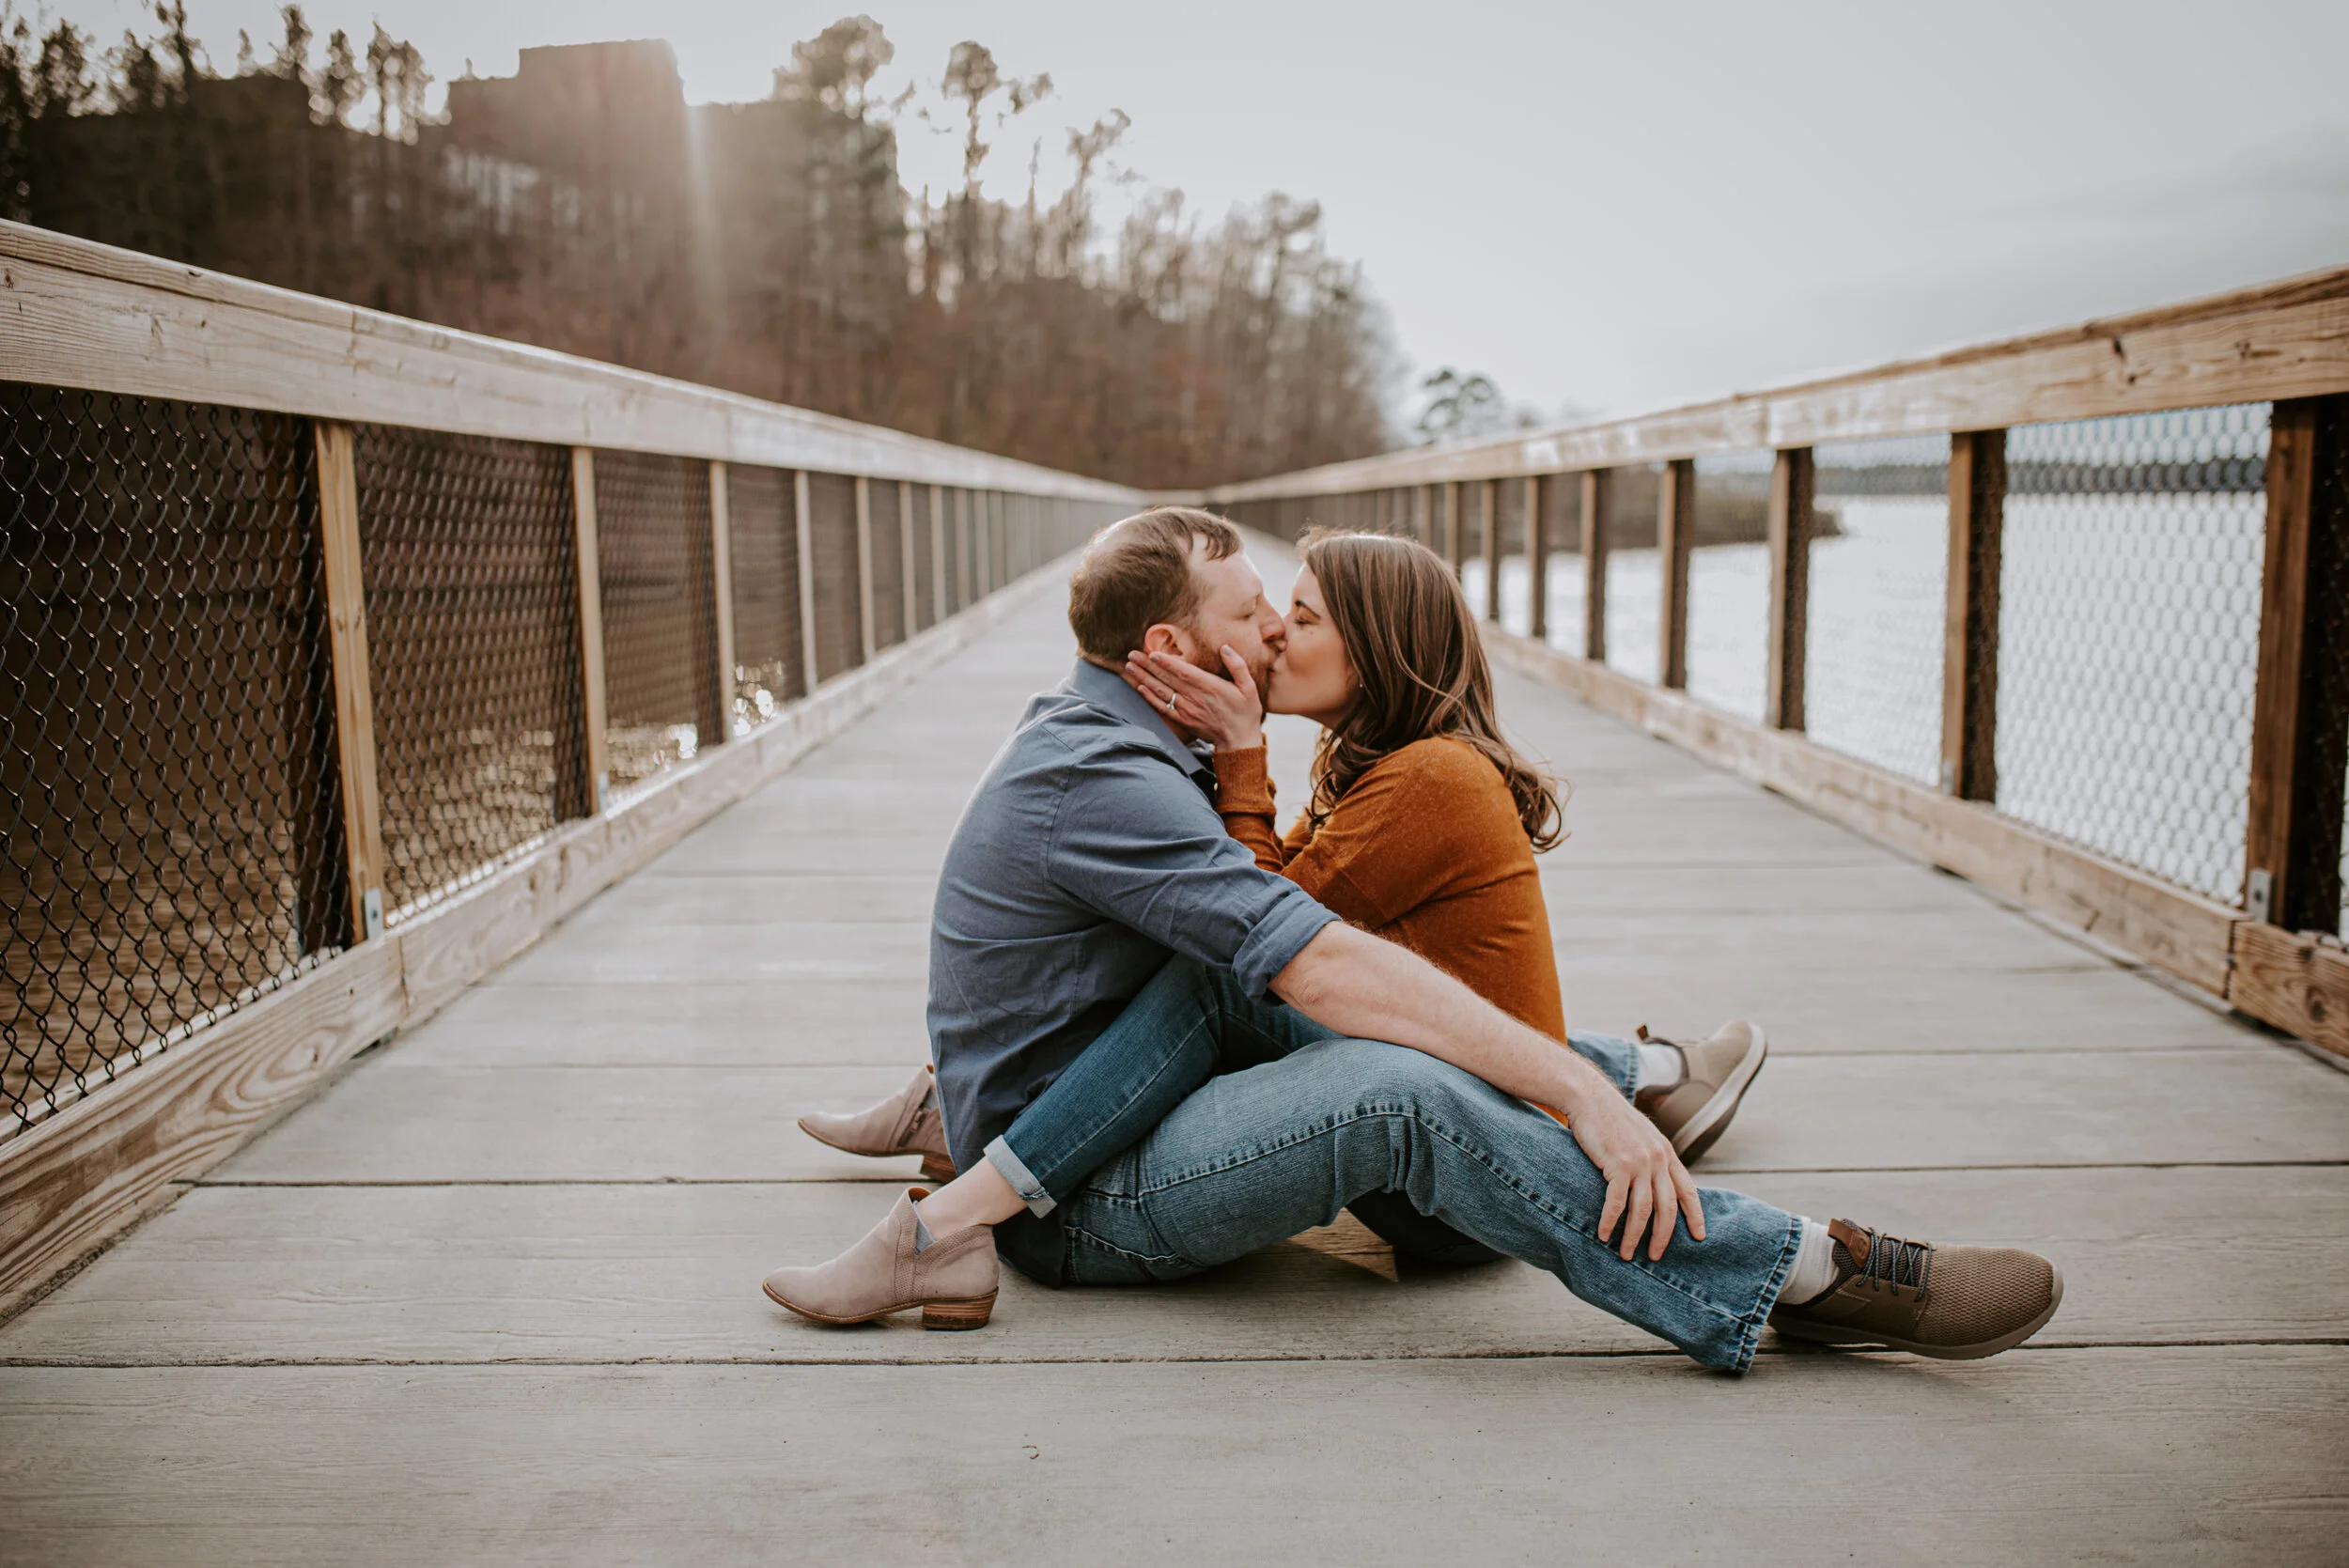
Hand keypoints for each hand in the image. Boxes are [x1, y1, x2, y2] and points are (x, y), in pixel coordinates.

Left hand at [1122, 645, 1264, 751]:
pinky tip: (1140, 687)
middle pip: (1167, 679)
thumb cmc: (1245, 712)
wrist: (1239, 741)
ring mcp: (1187, 710)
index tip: (1153, 653)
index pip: (1184, 672)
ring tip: (1130, 667)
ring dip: (1144, 678)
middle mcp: (1195, 698)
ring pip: (1161, 691)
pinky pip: (1163, 707)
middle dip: (1148, 666)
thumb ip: (1237, 665)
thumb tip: (1224, 647)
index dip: (1167, 663)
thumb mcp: (1249, 687)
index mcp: (1210, 687)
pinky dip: (1150, 697)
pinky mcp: (1183, 720)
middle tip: (1132, 654)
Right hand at [1554, 1078, 1705, 1262]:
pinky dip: (1610, 1222)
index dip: (1695, 1215)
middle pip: (1667, 1208)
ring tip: (1626, 1254)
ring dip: (1634, 1236)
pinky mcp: (1618, 1164)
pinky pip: (1617, 1202)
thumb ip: (1651, 1157)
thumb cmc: (1610, 1118)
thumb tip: (1653, 1181)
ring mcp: (1639, 1162)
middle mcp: (1658, 1159)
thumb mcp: (1641, 1135)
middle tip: (1654, 1256)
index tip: (1699, 1237)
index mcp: (1666, 1153)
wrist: (1589, 1097)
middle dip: (1662, 1236)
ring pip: (1642, 1210)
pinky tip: (1603, 1235)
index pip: (1688, 1190)